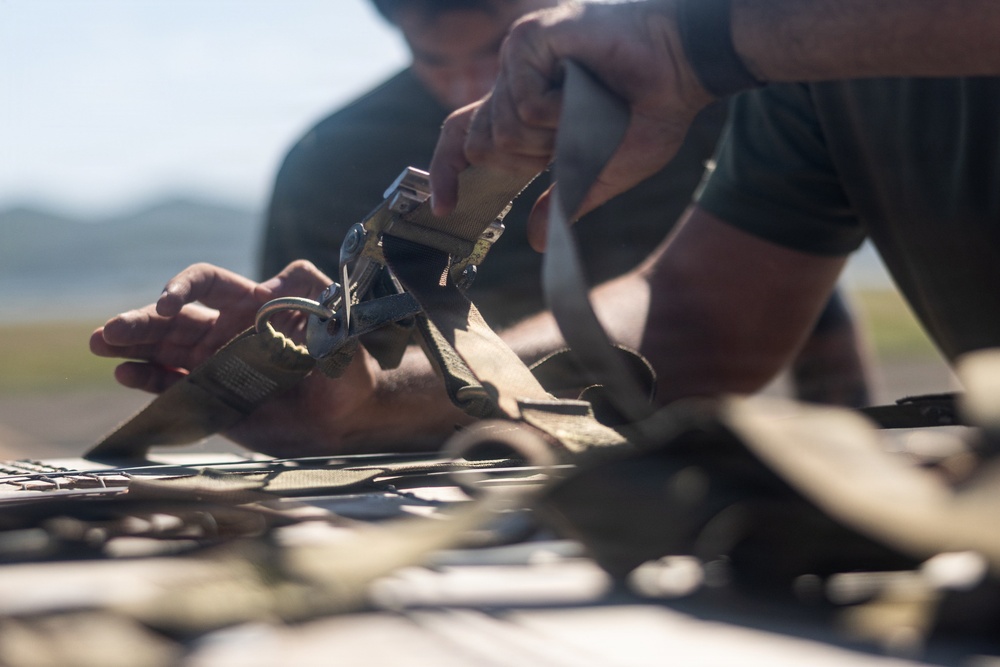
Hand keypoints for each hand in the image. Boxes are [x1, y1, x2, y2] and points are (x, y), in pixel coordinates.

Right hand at [90, 260, 330, 392]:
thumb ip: (319, 309)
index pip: (207, 283)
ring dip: (131, 346)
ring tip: (102, 346)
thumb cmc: (348, 366)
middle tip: (109, 332)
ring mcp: (215, 362)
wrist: (347, 416)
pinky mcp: (211, 395)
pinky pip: (173, 384)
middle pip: (174, 318)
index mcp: (252, 303)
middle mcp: (226, 329)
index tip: (168, 305)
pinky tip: (125, 375)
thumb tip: (290, 295)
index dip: (183, 287)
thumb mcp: (342, 328)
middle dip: (140, 321)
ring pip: (165, 348)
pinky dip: (149, 379)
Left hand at [429, 0, 713, 249]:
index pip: (464, 139)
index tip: (444, 210)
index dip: (447, 172)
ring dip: (551, 134)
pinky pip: (522, 104)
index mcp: (526, 110)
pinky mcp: (527, 39)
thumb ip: (564, 201)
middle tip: (569, 139)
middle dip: (525, 160)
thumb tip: (539, 241)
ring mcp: (517, 59)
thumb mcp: (601, 171)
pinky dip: (557, 110)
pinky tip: (584, 84)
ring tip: (586, 103)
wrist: (685, 68)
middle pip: (478, 142)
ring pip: (502, 130)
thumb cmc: (652, 112)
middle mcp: (513, 82)